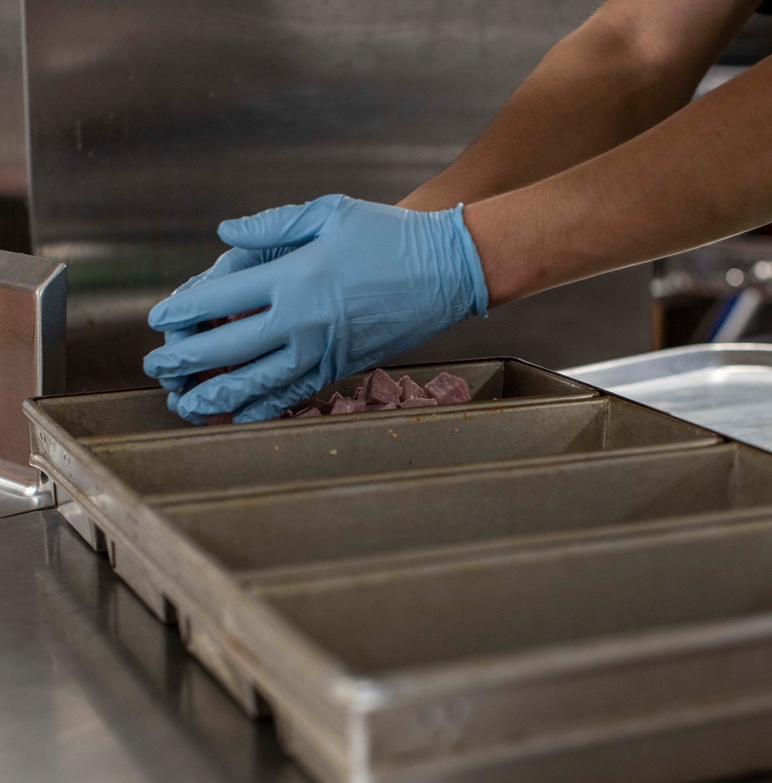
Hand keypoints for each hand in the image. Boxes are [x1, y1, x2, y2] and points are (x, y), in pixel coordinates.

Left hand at [143, 195, 488, 422]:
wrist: (447, 272)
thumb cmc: (391, 236)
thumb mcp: (330, 212)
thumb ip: (273, 225)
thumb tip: (225, 234)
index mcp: (294, 276)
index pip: (218, 298)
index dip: (182, 311)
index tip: (160, 321)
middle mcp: (302, 320)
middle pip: (226, 348)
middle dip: (184, 360)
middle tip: (158, 367)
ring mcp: (322, 350)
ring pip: (255, 382)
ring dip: (214, 395)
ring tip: (185, 403)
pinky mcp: (340, 368)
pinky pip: (293, 395)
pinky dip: (261, 408)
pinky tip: (238, 414)